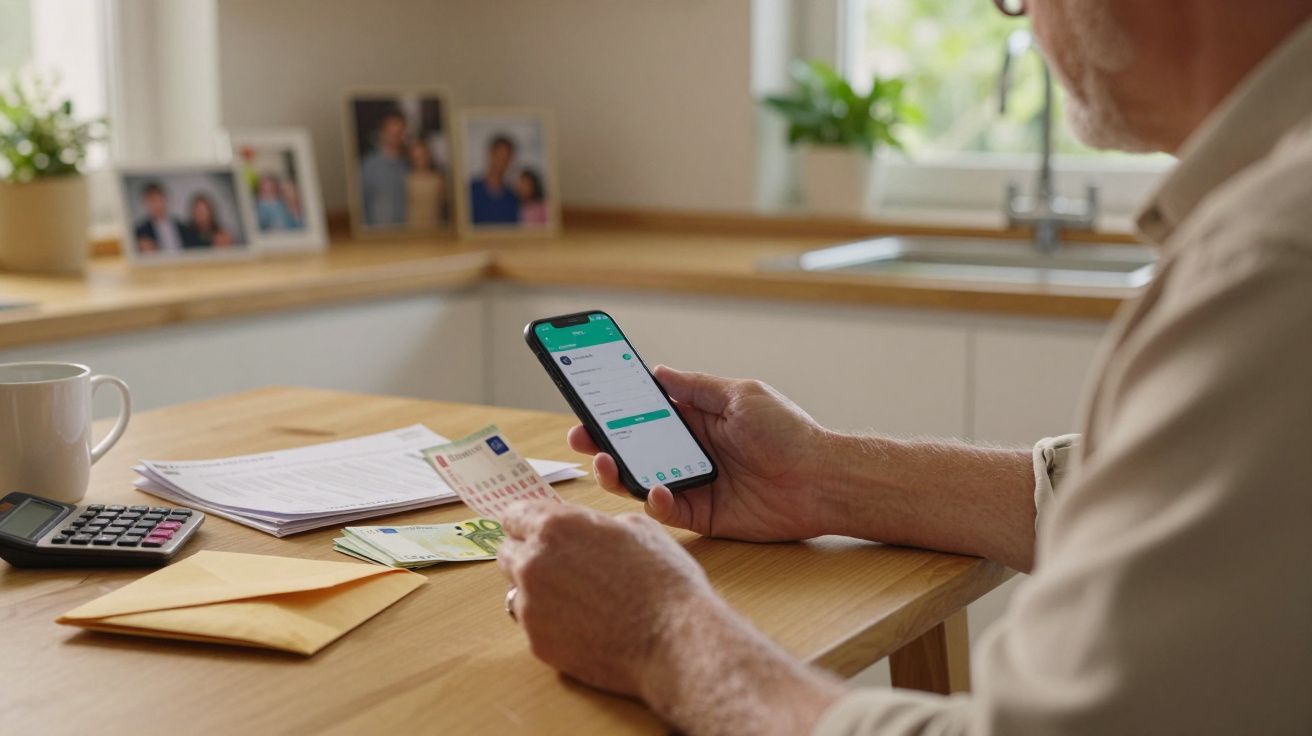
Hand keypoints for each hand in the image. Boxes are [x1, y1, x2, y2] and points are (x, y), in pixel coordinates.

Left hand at [496, 501, 718, 697]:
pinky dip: (553, 624)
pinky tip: (587, 626)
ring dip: (540, 592)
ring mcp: (531, 606)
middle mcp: (533, 562)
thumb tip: (584, 530)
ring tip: (582, 601)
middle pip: (508, 554)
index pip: (513, 515)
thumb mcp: (637, 528)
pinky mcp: (538, 642)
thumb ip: (595, 524)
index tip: (534, 529)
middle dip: (530, 556)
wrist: (676, 640)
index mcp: (556, 526)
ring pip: (518, 592)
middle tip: (563, 567)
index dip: (527, 521)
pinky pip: (534, 626)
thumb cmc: (664, 580)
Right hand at [568, 366, 836, 541]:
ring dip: (619, 473)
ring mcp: (695, 484)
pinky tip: (657, 491)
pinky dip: (657, 502)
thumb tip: (658, 371)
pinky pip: (669, 511)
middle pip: (635, 448)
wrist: (822, 480)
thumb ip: (696, 387)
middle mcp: (691, 451)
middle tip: (580, 437)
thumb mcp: (740, 395)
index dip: (616, 409)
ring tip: (605, 464)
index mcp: (698, 419)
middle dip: (603, 442)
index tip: (587, 401)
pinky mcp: (704, 515)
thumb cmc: (788, 432)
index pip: (646, 412)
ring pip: (643, 481)